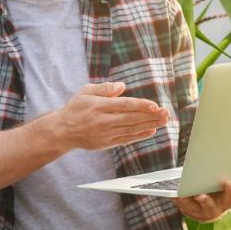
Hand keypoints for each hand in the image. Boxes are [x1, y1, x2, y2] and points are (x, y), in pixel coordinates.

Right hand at [54, 82, 168, 151]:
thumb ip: (104, 88)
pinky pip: (126, 139)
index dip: (141, 106)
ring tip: (163, 121)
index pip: (124, 105)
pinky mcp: (107, 143)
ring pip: (131, 129)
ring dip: (149, 125)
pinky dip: (140, 136)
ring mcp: (106, 134)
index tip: (155, 105)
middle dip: (151, 116)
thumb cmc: (76, 107)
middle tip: (166, 113)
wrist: (63, 131)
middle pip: (131, 118)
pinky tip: (151, 131)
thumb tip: (122, 86)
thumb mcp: (86, 92)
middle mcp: (104, 121)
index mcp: (99, 106)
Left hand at [173, 180, 230, 222]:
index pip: (230, 199)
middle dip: (208, 202)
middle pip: (210, 207)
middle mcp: (211, 210)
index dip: (230, 192)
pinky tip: (173, 192)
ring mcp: (195, 210)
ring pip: (192, 207)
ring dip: (188, 201)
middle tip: (204, 194)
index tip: (230, 183)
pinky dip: (175, 197)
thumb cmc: (222, 194)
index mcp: (225, 204)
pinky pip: (177, 202)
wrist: (201, 201)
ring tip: (185, 194)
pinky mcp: (181, 205)